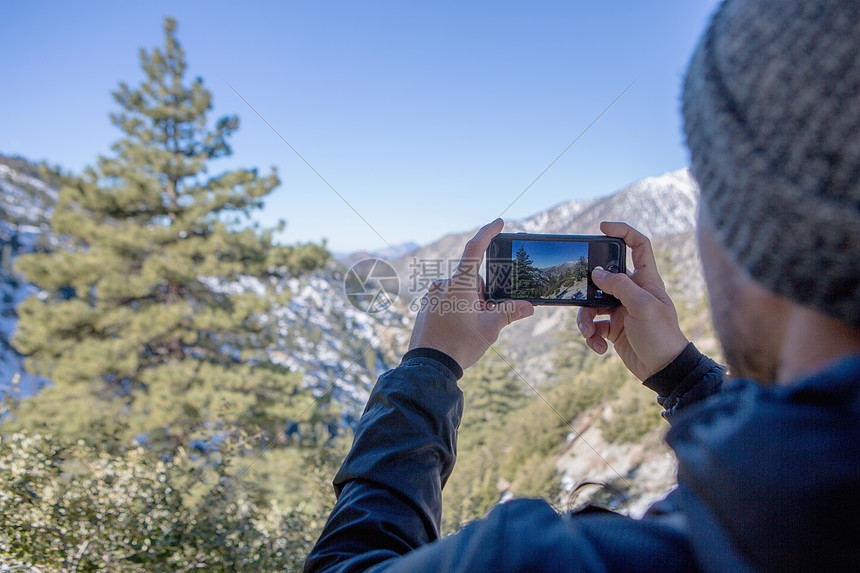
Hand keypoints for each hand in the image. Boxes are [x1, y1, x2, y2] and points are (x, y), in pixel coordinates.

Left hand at [408, 219, 533, 370]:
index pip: (475, 249)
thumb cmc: (459, 344)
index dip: (488, 233)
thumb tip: (528, 306)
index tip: (498, 223)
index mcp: (460, 283)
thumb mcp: (490, 328)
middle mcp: (443, 285)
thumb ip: (509, 312)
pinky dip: (457, 311)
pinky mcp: (426, 308)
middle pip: (472, 281)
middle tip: (485, 317)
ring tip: (470, 329)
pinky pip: (447, 302)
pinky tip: (458, 332)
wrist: (428, 366)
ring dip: (470, 304)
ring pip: (460, 293)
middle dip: (483, 295)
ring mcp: (432, 296)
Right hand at [577, 222, 687, 380]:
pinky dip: (591, 336)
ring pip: (593, 303)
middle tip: (581, 290)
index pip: (638, 245)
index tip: (602, 228)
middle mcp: (633, 291)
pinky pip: (594, 325)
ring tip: (589, 333)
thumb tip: (596, 272)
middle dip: (589, 287)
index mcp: (646, 280)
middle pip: (604, 277)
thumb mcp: (642, 306)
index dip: (622, 232)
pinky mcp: (614, 328)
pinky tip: (599, 347)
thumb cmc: (661, 335)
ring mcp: (622, 309)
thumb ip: (619, 285)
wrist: (664, 370)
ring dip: (586, 319)